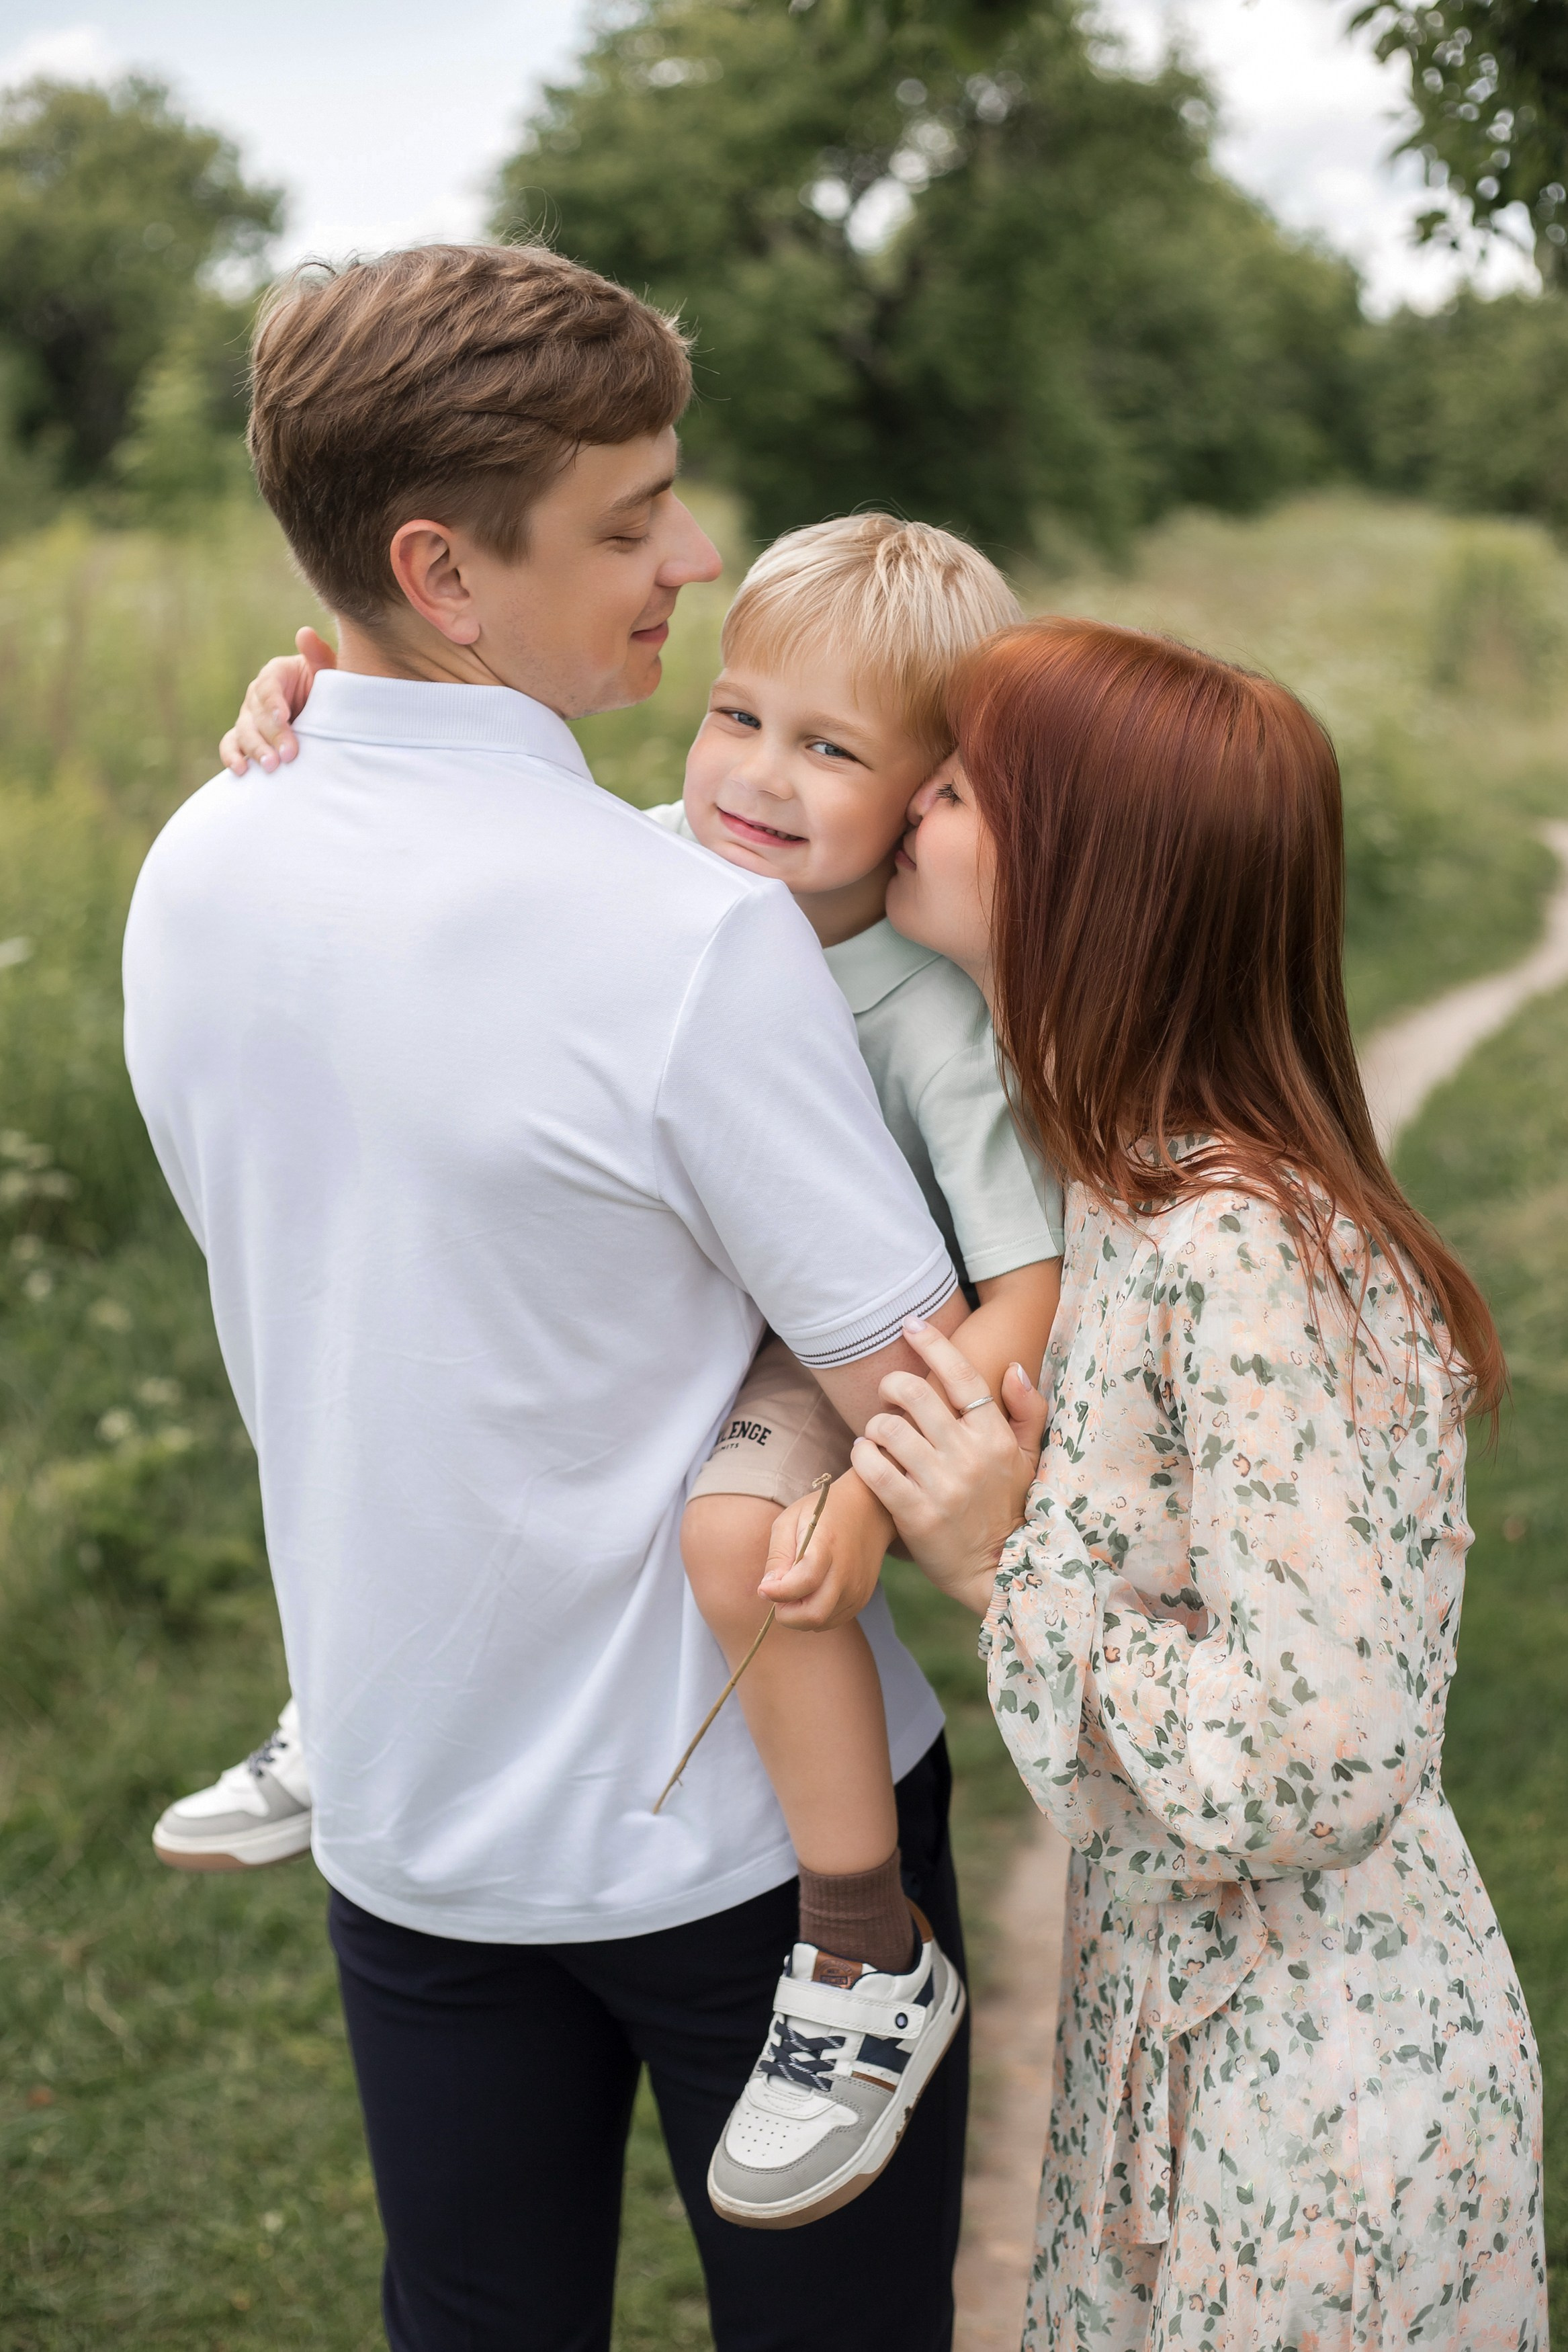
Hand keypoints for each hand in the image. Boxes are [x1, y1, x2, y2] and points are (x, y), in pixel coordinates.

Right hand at [218, 627, 335, 774]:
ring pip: (244, 731)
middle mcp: (258, 695)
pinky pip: (231, 745)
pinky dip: (232, 757)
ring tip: (272, 766)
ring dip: (256, 749)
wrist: (326, 713)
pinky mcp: (245, 737)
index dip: (274, 702)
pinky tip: (241, 771)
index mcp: (276, 674)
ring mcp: (249, 717)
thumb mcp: (328, 672)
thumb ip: (318, 655)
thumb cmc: (329, 690)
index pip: (268, 686)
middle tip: (289, 754)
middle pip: (256, 713)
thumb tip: (305, 633)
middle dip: (272, 734)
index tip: (285, 717)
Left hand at [758, 1471, 895, 1631]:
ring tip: (796, 1590)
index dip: (778, 1592)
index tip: (764, 1589)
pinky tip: (812, 1593)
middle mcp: (846, 1573)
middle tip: (779, 1595)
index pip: (803, 1582)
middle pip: (813, 1615)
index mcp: (826, 1546)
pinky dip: (815, 1615)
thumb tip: (767, 1590)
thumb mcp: (790, 1520)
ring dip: (800, 1615)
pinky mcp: (861, 1599)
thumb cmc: (823, 1513)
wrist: (869, 1511)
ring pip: (821, 1623)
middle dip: (787, 1614)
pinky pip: (832, 1621)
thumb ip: (777, 1556)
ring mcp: (857, 1589)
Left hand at [851, 1319, 1047, 1615]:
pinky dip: (862, 1456)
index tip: (911, 1325)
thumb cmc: (1009, 1508)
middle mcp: (969, 1455)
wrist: (998, 1571)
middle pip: (914, 1394)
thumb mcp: (1030, 1459)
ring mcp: (941, 1485)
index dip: (933, 1344)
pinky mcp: (915, 1513)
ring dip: (874, 1425)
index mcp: (996, 1436)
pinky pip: (874, 1469)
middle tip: (889, 1396)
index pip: (961, 1376)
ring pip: (888, 1429)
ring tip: (878, 1435)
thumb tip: (1014, 1367)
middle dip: (891, 1386)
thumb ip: (1028, 1410)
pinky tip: (866, 1457)